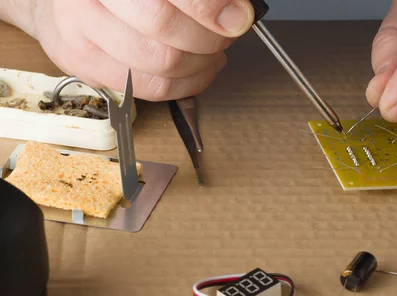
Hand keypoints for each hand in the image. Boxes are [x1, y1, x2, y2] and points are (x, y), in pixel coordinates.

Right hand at [31, 0, 254, 99]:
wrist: (59, 4)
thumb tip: (237, 12)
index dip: (210, 8)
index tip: (239, 14)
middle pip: (164, 27)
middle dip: (209, 35)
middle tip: (226, 32)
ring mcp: (82, 36)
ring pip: (163, 63)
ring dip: (203, 63)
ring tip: (214, 52)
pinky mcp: (88, 69)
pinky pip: (154, 89)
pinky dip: (189, 84)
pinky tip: (200, 70)